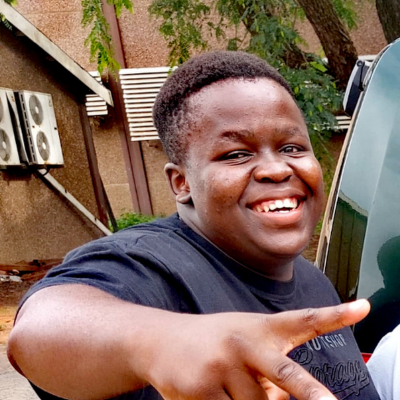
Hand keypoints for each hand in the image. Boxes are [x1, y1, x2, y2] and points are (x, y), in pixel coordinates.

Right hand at [140, 300, 369, 399]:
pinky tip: (211, 392)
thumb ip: (269, 368)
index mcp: (259, 327)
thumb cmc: (212, 342)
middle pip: (286, 373)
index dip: (335, 316)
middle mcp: (244, 342)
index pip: (302, 319)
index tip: (364, 309)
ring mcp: (222, 364)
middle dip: (311, 394)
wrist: (162, 340)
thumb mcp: (243, 342)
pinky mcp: (202, 388)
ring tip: (227, 384)